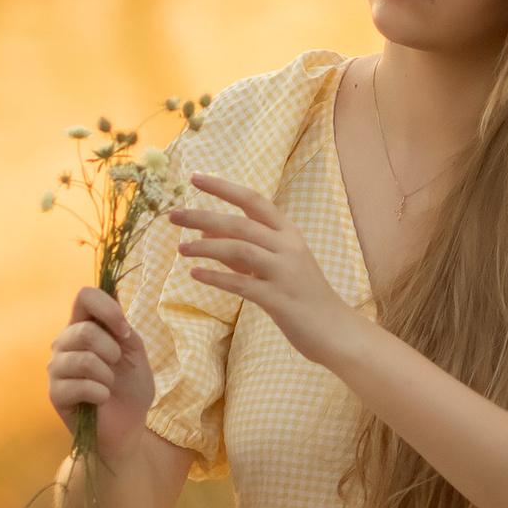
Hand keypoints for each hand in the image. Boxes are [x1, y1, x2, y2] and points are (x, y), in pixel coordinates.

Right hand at [46, 286, 154, 460]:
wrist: (126, 428)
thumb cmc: (130, 389)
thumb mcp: (136, 354)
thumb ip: (124, 329)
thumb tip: (114, 297)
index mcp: (84, 325)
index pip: (85, 296)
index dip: (107, 308)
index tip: (124, 330)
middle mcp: (65, 342)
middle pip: (85, 331)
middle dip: (112, 351)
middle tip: (116, 366)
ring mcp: (57, 367)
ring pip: (84, 359)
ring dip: (107, 376)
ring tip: (108, 385)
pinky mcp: (55, 393)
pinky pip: (80, 385)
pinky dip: (100, 393)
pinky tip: (101, 399)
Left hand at [173, 176, 350, 367]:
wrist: (335, 330)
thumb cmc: (302, 295)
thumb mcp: (275, 264)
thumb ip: (241, 248)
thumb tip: (203, 230)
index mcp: (289, 233)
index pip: (253, 200)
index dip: (223, 187)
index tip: (194, 177)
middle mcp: (288, 247)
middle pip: (240, 223)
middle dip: (203, 216)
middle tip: (172, 216)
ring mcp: (285, 272)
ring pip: (239, 250)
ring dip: (206, 247)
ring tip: (181, 248)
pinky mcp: (279, 299)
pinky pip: (241, 284)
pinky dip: (215, 277)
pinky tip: (194, 275)